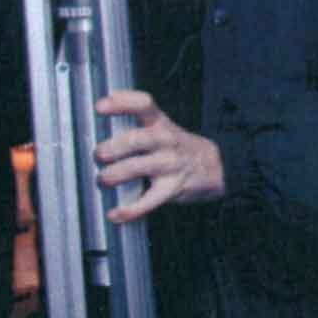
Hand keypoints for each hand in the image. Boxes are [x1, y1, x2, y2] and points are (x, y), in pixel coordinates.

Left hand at [93, 90, 225, 221]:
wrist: (217, 167)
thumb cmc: (176, 147)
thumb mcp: (163, 126)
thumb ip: (136, 117)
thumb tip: (103, 104)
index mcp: (160, 123)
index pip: (143, 105)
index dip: (122, 103)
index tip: (99, 107)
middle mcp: (165, 141)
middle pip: (137, 139)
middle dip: (113, 147)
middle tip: (99, 154)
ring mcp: (170, 165)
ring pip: (140, 167)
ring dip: (116, 174)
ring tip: (104, 179)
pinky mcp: (172, 188)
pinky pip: (150, 201)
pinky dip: (131, 210)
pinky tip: (116, 214)